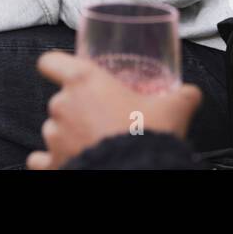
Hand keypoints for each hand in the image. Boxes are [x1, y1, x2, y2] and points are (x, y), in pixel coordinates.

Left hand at [26, 51, 201, 169]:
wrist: (138, 172)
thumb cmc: (147, 137)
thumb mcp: (173, 107)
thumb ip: (181, 94)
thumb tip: (189, 93)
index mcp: (84, 81)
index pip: (50, 61)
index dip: (57, 65)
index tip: (66, 71)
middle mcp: (62, 105)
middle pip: (62, 99)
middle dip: (80, 109)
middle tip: (105, 119)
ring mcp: (54, 136)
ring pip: (55, 129)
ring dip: (71, 135)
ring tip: (97, 143)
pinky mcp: (52, 163)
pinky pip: (42, 159)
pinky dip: (54, 160)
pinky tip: (73, 159)